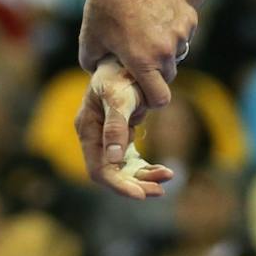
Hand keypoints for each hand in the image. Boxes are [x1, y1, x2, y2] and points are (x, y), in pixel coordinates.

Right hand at [76, 56, 174, 200]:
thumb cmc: (121, 75)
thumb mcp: (118, 99)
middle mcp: (95, 138)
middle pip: (112, 174)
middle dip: (135, 184)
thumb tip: (113, 159)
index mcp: (87, 130)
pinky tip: (166, 170)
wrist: (131, 60)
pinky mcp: (123, 139)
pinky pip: (135, 162)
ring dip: (145, 179)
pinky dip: (149, 169)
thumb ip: (115, 127)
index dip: (118, 184)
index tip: (140, 195)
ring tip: (168, 177)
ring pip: (125, 171)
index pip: (98, 169)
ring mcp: (109, 139)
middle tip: (160, 191)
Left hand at [77, 0, 196, 108]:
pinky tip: (157, 18)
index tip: (142, 88)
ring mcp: (180, 32)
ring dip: (165, 50)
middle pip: (168, 76)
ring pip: (177, 54)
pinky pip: (184, 34)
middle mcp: (166, 50)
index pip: (159, 98)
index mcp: (143, 60)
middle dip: (155, 72)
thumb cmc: (103, 5)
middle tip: (140, 57)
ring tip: (147, 33)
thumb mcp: (89, 40)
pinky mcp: (189, 16)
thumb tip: (101, 76)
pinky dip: (173, 31)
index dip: (150, 98)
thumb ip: (94, 66)